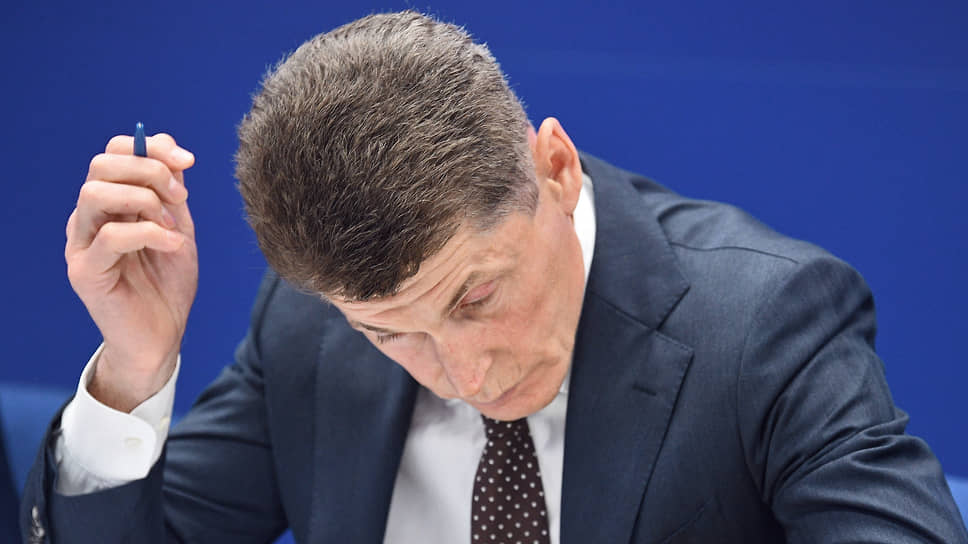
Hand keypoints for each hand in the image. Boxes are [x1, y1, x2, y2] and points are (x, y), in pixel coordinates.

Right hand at [65, 133, 197, 411]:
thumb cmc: (168, 283)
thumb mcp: (177, 228)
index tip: (188, 161)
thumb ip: (171, 193)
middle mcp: (88, 220)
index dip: (150, 147)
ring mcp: (81, 245)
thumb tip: (172, 152)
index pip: (113, 153)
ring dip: (144, 199)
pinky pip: (111, 237)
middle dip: (148, 170)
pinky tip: (172, 245)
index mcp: (108, 204)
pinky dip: (149, 233)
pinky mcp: (85, 273)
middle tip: (181, 197)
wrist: (163, 336)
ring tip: (172, 224)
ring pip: (95, 194)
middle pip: (100, 166)